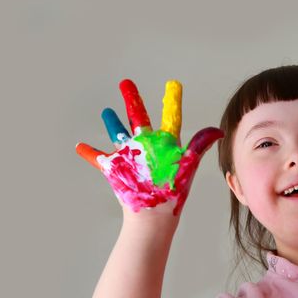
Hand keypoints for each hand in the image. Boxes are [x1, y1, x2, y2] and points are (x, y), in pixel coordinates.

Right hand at [76, 79, 222, 215]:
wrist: (154, 215)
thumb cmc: (173, 192)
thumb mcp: (187, 165)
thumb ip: (198, 145)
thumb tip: (217, 130)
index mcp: (165, 143)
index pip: (170, 117)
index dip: (172, 101)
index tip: (173, 84)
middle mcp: (147, 146)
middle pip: (138, 117)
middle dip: (132, 99)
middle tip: (126, 82)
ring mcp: (130, 156)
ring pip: (118, 133)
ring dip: (112, 123)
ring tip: (107, 112)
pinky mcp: (115, 168)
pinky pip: (98, 158)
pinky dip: (89, 153)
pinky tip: (80, 146)